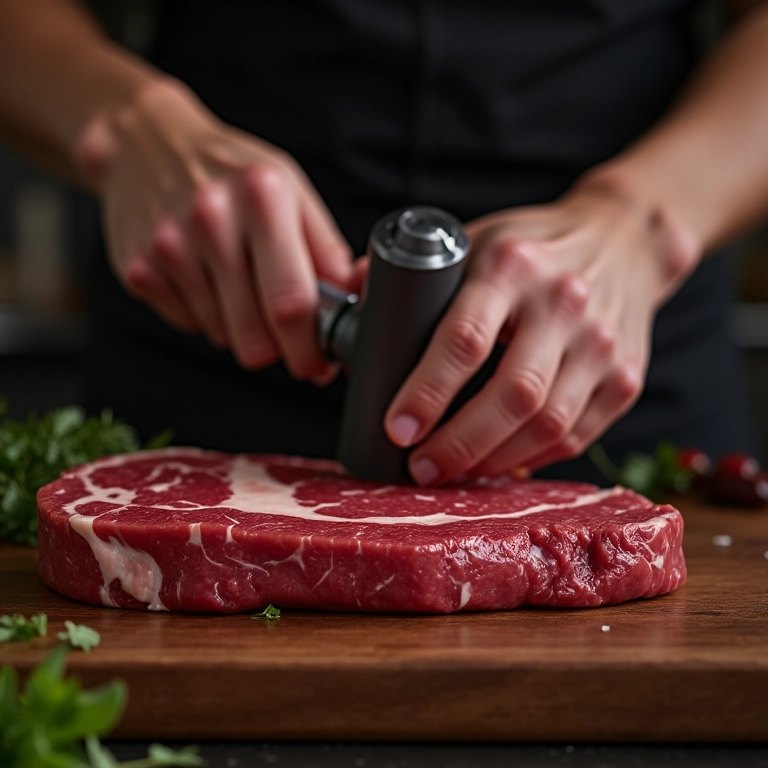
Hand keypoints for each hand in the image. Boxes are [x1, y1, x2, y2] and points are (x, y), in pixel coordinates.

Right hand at [75, 79, 352, 380]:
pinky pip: (189, 325)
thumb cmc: (231, 172)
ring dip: (239, 326)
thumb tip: (352, 303)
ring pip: (223, 337)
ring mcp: (169, 246)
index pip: (292, 301)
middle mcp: (212, 219)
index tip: (317, 361)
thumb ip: (327, 251)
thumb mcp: (292, 192)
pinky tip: (203, 277)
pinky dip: (204, 314)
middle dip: (277, 350)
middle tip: (283, 335)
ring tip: (237, 282)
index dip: (309, 347)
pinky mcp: (138, 269)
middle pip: (254, 337)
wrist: (147, 144)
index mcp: (263, 197)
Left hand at [384, 176, 699, 483]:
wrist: (623, 242)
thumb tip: (349, 300)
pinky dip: (532, 458)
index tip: (397, 428)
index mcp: (512, 266)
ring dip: (494, 460)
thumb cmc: (531, 248)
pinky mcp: (626, 376)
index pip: (465, 338)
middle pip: (512, 394)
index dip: (427, 393)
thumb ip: (412, 273)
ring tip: (454, 472)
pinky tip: (500, 462)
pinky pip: (576, 436)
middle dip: (459, 443)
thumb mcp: (474, 240)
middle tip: (420, 467)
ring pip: (548, 424)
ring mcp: (602, 343)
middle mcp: (564, 303)